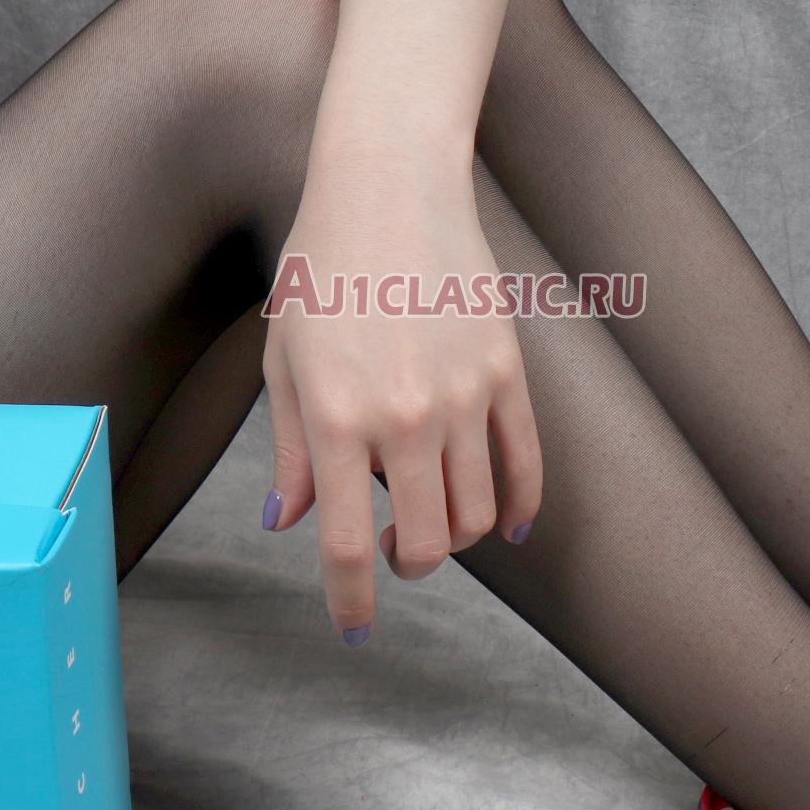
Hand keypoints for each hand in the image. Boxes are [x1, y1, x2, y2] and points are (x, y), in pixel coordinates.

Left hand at [260, 156, 542, 642]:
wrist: (390, 183)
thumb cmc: (321, 266)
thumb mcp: (283, 359)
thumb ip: (293, 450)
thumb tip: (290, 522)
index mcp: (339, 420)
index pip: (346, 545)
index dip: (351, 600)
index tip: (354, 626)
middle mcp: (406, 419)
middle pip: (428, 545)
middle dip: (407, 567)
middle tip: (390, 552)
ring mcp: (466, 398)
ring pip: (478, 515)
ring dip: (456, 538)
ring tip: (431, 517)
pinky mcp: (508, 374)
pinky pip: (526, 466)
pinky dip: (519, 509)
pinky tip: (506, 526)